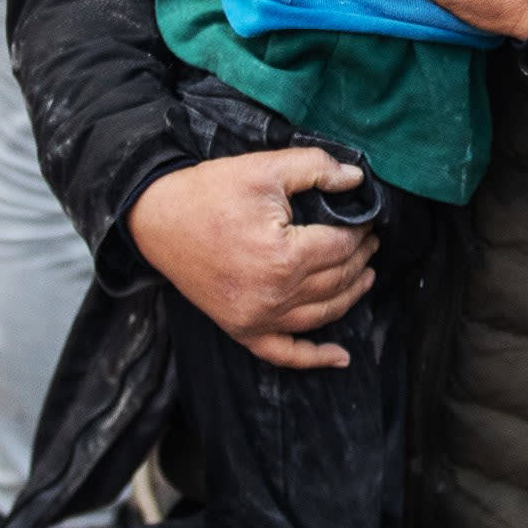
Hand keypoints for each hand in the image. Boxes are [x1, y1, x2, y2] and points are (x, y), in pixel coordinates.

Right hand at [126, 149, 377, 369]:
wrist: (157, 218)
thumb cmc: (210, 192)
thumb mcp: (265, 168)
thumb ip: (316, 168)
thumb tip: (357, 179)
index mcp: (284, 256)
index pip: (341, 247)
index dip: (360, 232)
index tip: (368, 220)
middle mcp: (274, 295)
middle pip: (336, 280)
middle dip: (360, 259)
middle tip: (370, 242)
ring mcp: (257, 319)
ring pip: (321, 315)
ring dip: (350, 297)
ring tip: (366, 276)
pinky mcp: (241, 329)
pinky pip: (285, 354)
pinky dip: (315, 359)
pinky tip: (341, 357)